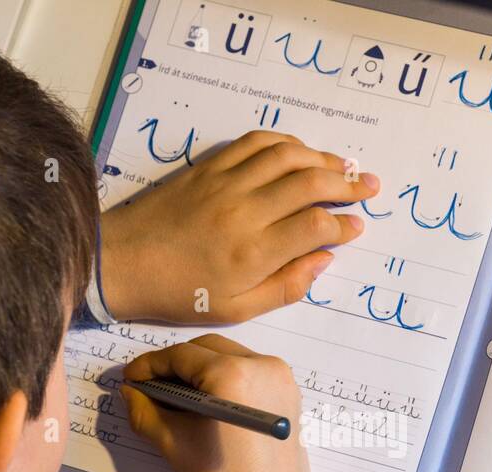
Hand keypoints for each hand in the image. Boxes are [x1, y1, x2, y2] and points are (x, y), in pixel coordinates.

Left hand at [100, 131, 379, 324]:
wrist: (122, 263)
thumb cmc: (179, 294)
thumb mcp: (236, 309)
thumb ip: (286, 286)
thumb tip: (323, 260)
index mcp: (252, 253)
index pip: (315, 227)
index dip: (344, 225)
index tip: (358, 227)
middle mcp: (244, 211)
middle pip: (310, 184)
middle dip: (347, 184)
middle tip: (369, 186)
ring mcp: (225, 183)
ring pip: (288, 155)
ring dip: (322, 158)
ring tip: (344, 167)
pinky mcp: (209, 167)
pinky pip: (256, 143)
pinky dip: (286, 142)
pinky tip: (301, 152)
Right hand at [120, 334, 347, 471]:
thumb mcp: (174, 444)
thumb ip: (146, 410)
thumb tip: (130, 391)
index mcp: (233, 374)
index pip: (181, 356)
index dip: (150, 365)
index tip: (130, 378)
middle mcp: (263, 365)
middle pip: (207, 350)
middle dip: (175, 365)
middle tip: (149, 387)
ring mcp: (281, 377)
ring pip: (230, 357)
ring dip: (200, 370)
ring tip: (175, 396)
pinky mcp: (289, 392)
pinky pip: (250, 372)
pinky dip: (225, 379)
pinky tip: (205, 402)